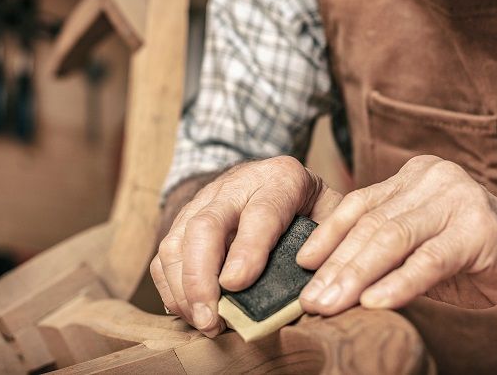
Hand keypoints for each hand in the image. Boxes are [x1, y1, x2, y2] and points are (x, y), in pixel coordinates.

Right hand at [151, 156, 341, 336]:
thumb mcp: (331, 210)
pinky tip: (188, 311)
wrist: (273, 173)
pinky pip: (165, 253)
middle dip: (202, 276)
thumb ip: (329, 241)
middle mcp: (237, 185)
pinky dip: (171, 287)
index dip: (247, 250)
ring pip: (178, 240)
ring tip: (202, 322)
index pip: (261, 213)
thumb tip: (315, 287)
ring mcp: (205, 200)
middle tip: (211, 318)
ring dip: (184, 287)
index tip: (237, 284)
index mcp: (281, 179)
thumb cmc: (308, 202)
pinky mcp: (184, 218)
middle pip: (206, 225)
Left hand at [296, 155, 496, 315]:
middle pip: (372, 224)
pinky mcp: (481, 229)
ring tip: (330, 305)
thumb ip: (381, 249)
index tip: (299, 266)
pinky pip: (430, 260)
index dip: (326, 235)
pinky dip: (399, 284)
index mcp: (416, 175)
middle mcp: (435, 178)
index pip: (359, 204)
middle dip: (335, 265)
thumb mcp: (420, 248)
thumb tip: (324, 276)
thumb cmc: (474, 260)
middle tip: (308, 300)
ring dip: (356, 276)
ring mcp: (459, 199)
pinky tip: (375, 304)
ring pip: (394, 239)